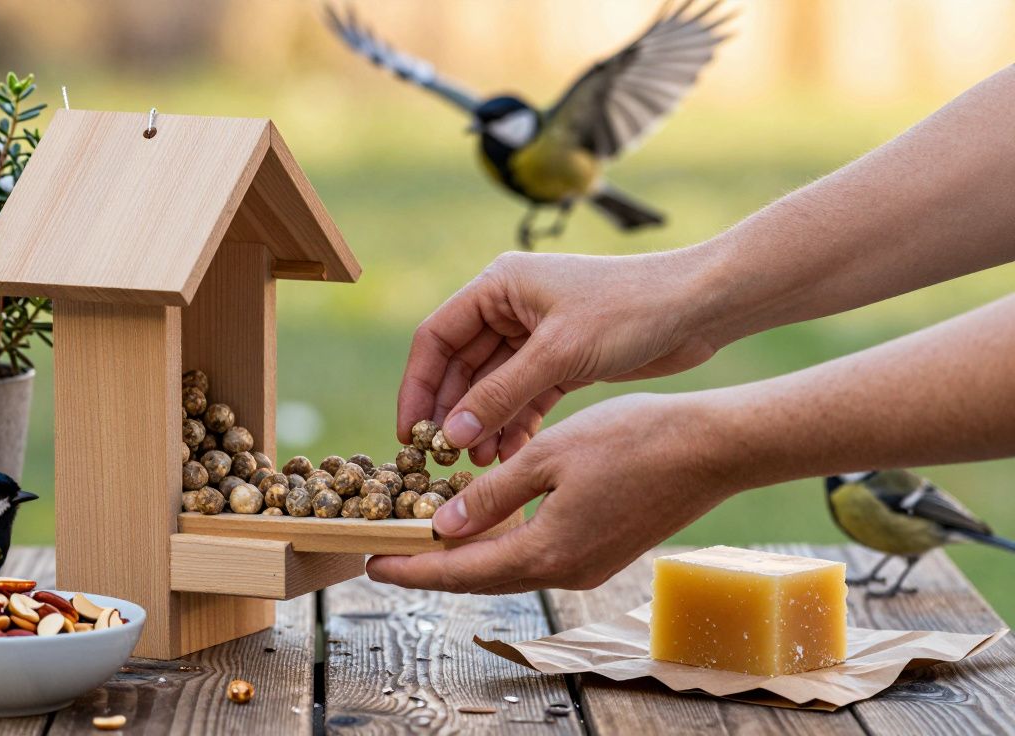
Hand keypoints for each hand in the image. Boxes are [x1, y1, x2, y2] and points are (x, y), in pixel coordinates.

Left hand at [369, 392, 736, 592]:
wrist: (713, 449)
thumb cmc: (634, 441)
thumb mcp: (549, 457)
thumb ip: (493, 495)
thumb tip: (444, 526)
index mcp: (546, 553)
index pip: (459, 572)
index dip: (411, 569)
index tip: (371, 563)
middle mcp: (564, 572)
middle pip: (479, 579)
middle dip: (429, 567)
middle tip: (386, 552)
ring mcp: (586, 566)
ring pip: (507, 569)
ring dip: (464, 556)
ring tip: (423, 536)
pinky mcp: (601, 551)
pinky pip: (535, 556)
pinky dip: (500, 545)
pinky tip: (483, 522)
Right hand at [397, 250, 721, 464]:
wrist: (698, 307)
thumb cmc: (629, 311)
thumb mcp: (558, 354)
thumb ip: (501, 394)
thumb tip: (451, 434)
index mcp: (498, 286)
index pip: (436, 338)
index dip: (418, 387)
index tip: (410, 434)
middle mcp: (510, 307)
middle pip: (461, 366)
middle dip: (451, 413)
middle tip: (440, 460)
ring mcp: (536, 335)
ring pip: (492, 387)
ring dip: (482, 424)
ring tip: (475, 465)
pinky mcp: (563, 360)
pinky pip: (524, 396)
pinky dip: (515, 424)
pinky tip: (508, 455)